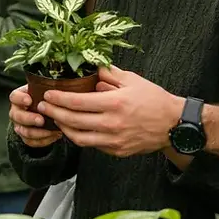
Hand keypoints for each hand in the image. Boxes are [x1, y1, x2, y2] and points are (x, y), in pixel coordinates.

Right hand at [9, 86, 62, 148]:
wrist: (48, 112)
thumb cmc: (46, 99)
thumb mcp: (45, 91)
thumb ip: (48, 90)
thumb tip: (59, 90)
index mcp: (19, 98)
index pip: (14, 97)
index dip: (20, 99)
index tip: (29, 100)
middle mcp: (17, 112)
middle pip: (16, 116)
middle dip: (29, 119)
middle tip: (41, 120)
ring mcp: (20, 125)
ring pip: (23, 131)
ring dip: (37, 132)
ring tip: (51, 131)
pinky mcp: (26, 137)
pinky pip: (31, 141)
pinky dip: (43, 140)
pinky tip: (53, 135)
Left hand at [38, 65, 184, 157]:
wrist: (175, 125)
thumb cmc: (153, 99)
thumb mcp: (131, 80)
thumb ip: (107, 74)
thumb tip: (88, 66)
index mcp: (114, 103)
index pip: (77, 102)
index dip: (59, 99)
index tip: (47, 94)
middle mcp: (112, 124)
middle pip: (73, 121)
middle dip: (54, 113)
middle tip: (43, 106)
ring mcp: (114, 140)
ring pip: (79, 138)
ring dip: (64, 128)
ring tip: (55, 118)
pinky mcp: (117, 151)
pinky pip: (92, 145)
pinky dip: (80, 137)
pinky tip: (74, 128)